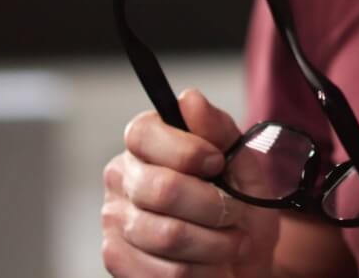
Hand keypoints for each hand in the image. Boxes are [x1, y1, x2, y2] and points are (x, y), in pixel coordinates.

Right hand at [103, 88, 279, 277]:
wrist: (244, 259)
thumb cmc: (239, 206)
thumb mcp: (242, 162)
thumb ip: (218, 129)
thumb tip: (190, 99)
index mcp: (146, 143)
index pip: (144, 133)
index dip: (187, 149)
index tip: (218, 162)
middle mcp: (121, 177)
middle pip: (162, 189)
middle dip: (213, 205)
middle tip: (235, 213)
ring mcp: (114, 220)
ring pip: (167, 235)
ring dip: (215, 243)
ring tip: (231, 242)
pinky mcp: (117, 260)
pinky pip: (162, 272)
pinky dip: (200, 270)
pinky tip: (208, 263)